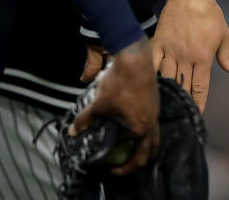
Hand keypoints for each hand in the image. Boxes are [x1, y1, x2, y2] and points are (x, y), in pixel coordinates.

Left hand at [71, 37, 158, 175]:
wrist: (135, 57)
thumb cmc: (119, 82)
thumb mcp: (99, 103)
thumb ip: (85, 119)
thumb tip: (72, 132)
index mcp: (141, 128)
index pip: (138, 157)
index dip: (125, 168)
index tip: (112, 170)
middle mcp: (152, 122)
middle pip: (151, 150)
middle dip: (138, 160)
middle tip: (122, 164)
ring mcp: (156, 111)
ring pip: (154, 136)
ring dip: (142, 145)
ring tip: (125, 147)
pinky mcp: (155, 102)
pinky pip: (152, 123)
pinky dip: (142, 131)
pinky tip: (128, 125)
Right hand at [152, 0, 228, 112]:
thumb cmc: (210, 14)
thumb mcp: (224, 35)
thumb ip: (227, 57)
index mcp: (203, 57)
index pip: (200, 87)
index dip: (198, 103)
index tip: (196, 116)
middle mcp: (185, 57)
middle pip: (182, 86)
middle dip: (181, 103)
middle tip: (178, 117)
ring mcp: (170, 50)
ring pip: (165, 78)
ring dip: (165, 94)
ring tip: (162, 109)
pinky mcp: (158, 42)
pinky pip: (151, 62)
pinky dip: (149, 75)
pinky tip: (146, 87)